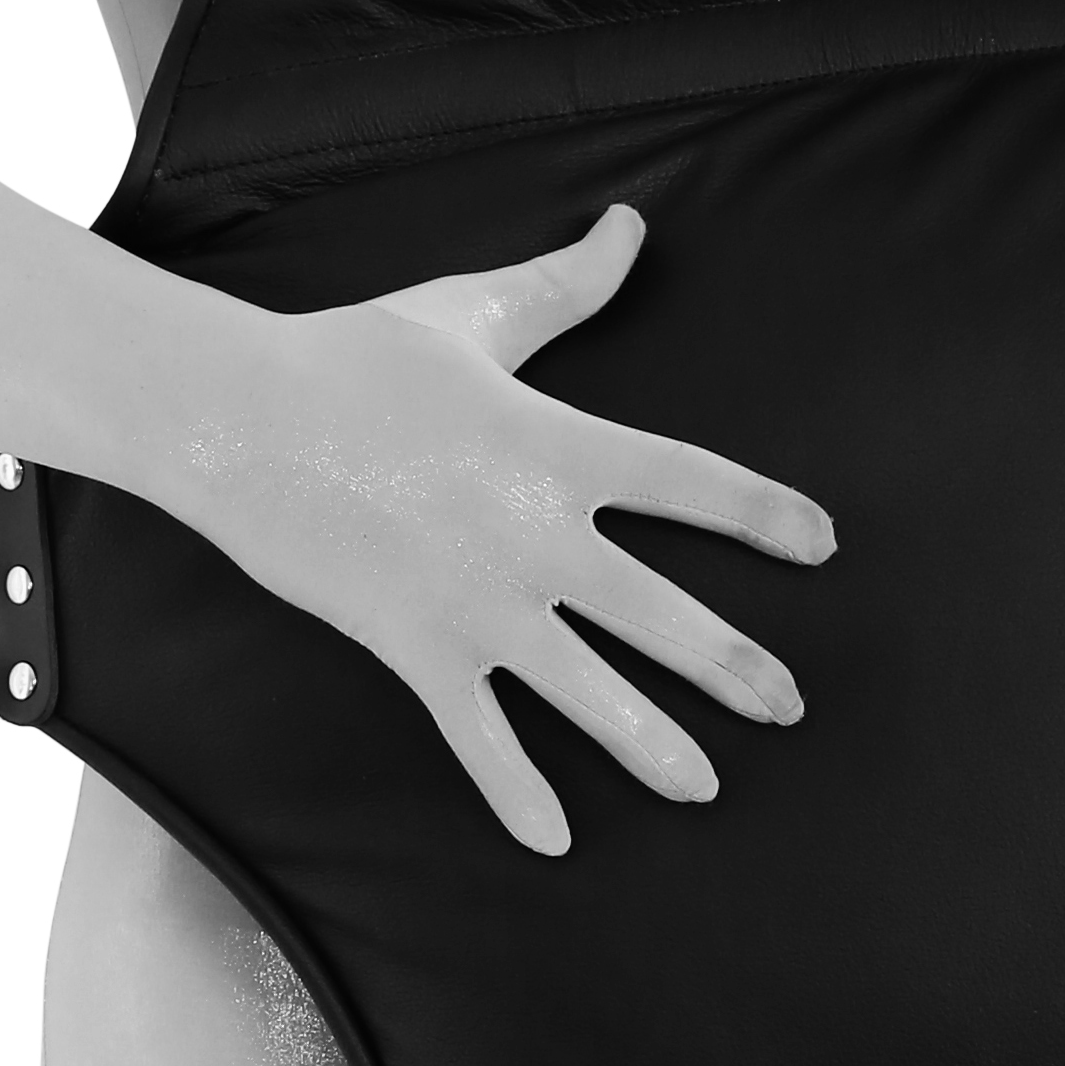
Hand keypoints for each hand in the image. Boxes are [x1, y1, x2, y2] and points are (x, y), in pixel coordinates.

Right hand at [168, 203, 833, 855]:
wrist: (240, 417)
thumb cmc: (355, 356)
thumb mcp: (473, 312)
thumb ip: (564, 283)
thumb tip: (630, 223)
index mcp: (560, 447)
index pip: (691, 484)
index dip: (763, 515)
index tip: (824, 546)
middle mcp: (537, 534)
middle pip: (660, 613)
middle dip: (732, 665)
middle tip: (788, 706)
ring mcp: (480, 601)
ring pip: (589, 692)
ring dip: (653, 747)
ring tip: (706, 787)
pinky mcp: (417, 647)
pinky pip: (478, 736)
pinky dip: (515, 791)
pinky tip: (555, 841)